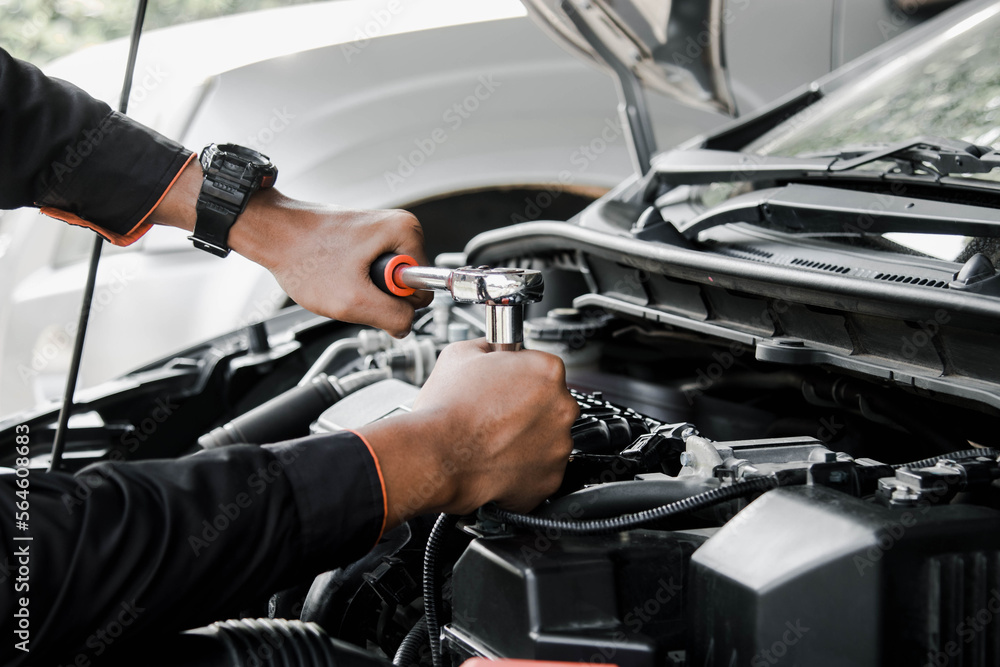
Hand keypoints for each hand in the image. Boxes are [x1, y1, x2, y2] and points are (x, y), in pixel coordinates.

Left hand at [151, 160, 431, 336]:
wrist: (273, 234)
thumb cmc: (304, 256)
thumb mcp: (352, 299)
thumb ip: (392, 317)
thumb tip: (407, 326)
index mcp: (407, 233)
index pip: (423, 289)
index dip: (394, 301)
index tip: (366, 289)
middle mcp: (400, 227)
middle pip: (405, 287)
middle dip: (377, 296)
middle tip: (349, 286)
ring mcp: (384, 233)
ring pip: (388, 284)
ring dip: (364, 291)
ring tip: (339, 278)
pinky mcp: (368, 241)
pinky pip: (374, 276)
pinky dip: (355, 282)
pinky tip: (336, 274)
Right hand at [357, 339, 578, 527]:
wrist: (436, 457)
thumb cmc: (447, 411)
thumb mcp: (460, 354)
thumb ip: (487, 346)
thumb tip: (489, 349)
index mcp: (547, 371)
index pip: (544, 368)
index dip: (521, 376)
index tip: (507, 385)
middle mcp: (562, 407)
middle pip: (551, 403)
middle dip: (528, 408)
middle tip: (497, 413)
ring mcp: (560, 445)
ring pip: (548, 437)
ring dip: (528, 437)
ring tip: (495, 438)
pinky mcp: (551, 477)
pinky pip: (543, 468)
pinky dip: (525, 466)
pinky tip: (500, 458)